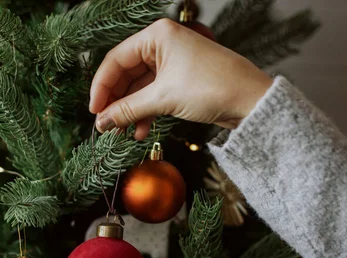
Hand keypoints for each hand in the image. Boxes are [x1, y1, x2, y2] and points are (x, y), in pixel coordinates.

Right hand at [89, 18, 273, 139]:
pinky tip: (140, 131)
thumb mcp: (163, 99)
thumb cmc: (212, 87)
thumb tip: (101, 122)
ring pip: (139, 87)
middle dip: (116, 102)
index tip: (94, 112)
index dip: (101, 88)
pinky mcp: (181, 80)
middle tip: (104, 125)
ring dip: (130, 111)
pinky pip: (154, 95)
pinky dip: (146, 112)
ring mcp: (172, 62)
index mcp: (157, 36)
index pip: (116, 60)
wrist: (252, 101)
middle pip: (126, 74)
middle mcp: (163, 45)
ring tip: (121, 132)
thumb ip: (127, 110)